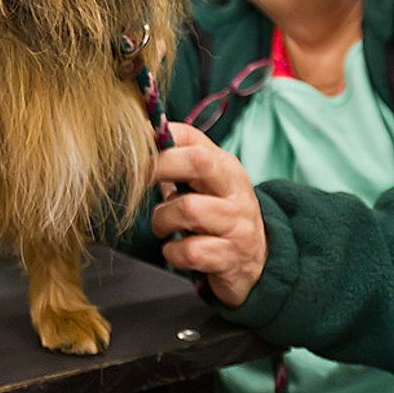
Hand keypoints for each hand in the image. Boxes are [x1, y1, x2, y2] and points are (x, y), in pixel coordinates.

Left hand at [151, 122, 267, 307]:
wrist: (257, 258)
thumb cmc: (219, 211)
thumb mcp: (208, 180)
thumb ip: (181, 157)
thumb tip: (142, 134)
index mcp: (225, 165)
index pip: (192, 137)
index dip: (159, 140)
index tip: (136, 151)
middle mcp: (235, 190)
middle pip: (198, 162)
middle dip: (160, 167)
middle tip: (142, 182)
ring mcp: (236, 223)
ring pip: (189, 209)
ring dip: (162, 219)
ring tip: (162, 226)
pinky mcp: (230, 256)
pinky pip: (191, 251)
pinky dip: (173, 251)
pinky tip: (175, 249)